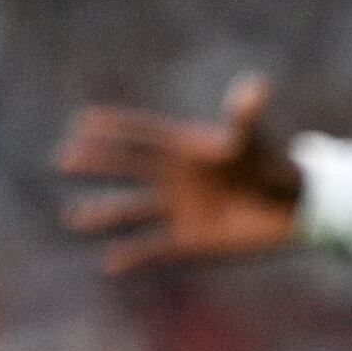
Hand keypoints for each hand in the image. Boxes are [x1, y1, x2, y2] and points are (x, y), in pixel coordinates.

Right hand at [56, 74, 302, 268]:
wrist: (287, 209)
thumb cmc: (271, 167)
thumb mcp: (256, 143)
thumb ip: (246, 120)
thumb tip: (254, 87)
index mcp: (186, 149)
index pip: (145, 135)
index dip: (116, 128)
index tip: (83, 122)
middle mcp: (174, 177)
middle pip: (130, 168)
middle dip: (98, 163)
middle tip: (64, 158)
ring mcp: (178, 209)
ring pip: (134, 211)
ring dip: (105, 214)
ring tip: (74, 218)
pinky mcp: (188, 240)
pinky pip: (154, 248)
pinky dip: (134, 255)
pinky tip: (110, 264)